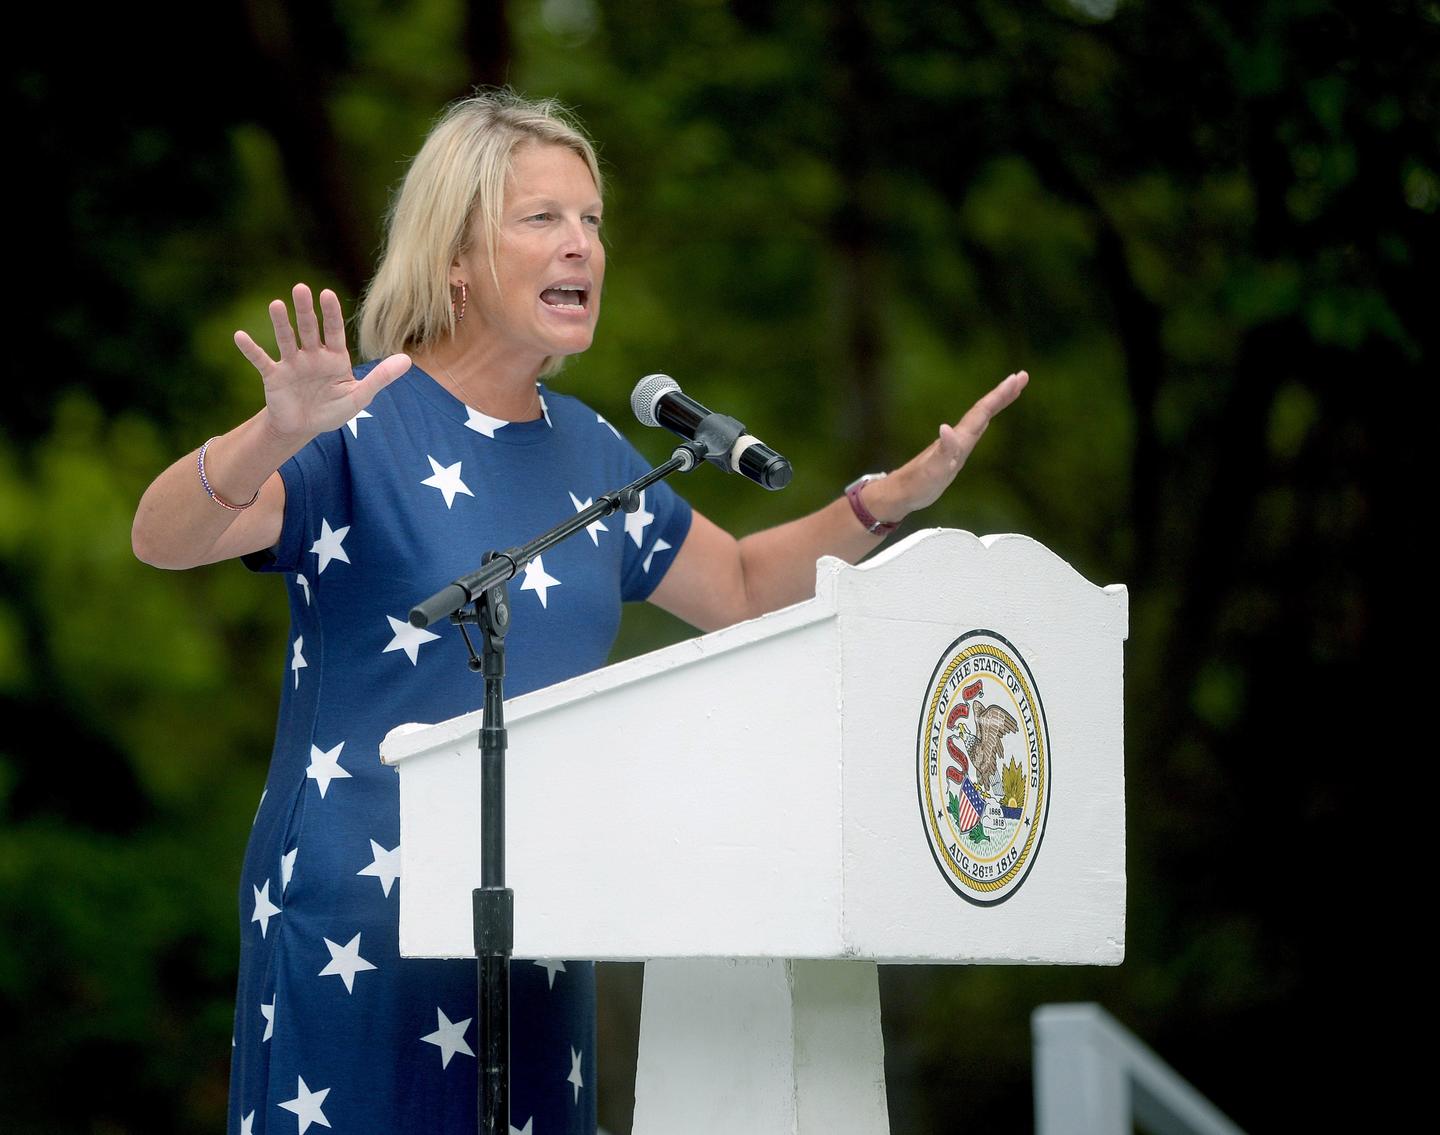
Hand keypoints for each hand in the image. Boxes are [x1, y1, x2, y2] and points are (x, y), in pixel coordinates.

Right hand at [234, 283, 410, 445]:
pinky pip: (261, 360)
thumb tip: (408, 360)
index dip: (330, 313)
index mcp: (334, 357)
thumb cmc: (333, 409)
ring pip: (286, 339)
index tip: (326, 294)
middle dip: (305, 310)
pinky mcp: (273, 376)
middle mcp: (311, 355)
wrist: (304, 428)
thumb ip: (381, 378)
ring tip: (276, 304)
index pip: (333, 331)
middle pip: (308, 329)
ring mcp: (291, 364)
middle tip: (301, 288)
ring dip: (280, 323)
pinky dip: (250, 350)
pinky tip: (239, 336)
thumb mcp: (359, 397)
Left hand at [870, 370, 1028, 520]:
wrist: (901, 492)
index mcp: (958, 438)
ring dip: (996, 404)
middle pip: (983, 410)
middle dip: (1003, 394)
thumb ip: (943, 451)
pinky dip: (985, 421)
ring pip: (980, 418)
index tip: (1017, 378)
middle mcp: (958, 437)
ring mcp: (956, 444)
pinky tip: (987, 421)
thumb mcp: (933, 470)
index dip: (999, 396)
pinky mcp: (954, 453)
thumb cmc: (918, 483)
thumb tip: (946, 428)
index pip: (982, 412)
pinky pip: (975, 431)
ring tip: (1012, 391)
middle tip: (1022, 376)